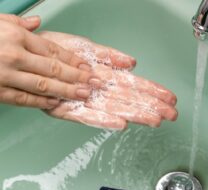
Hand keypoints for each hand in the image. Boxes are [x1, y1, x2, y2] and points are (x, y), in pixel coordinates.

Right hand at [0, 14, 98, 108]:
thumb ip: (18, 23)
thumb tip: (37, 22)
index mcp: (17, 37)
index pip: (53, 50)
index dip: (73, 60)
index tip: (87, 67)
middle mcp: (14, 56)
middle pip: (53, 68)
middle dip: (77, 77)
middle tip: (93, 82)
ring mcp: (5, 75)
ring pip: (43, 85)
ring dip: (66, 91)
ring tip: (83, 94)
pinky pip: (23, 98)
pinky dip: (41, 102)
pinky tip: (57, 102)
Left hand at [39, 32, 177, 128]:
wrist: (34, 57)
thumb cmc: (60, 52)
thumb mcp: (87, 48)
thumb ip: (110, 56)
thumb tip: (132, 63)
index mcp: (106, 76)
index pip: (135, 85)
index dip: (154, 91)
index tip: (170, 98)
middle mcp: (100, 91)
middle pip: (130, 100)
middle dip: (152, 107)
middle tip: (172, 115)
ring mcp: (86, 101)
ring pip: (116, 109)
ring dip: (136, 114)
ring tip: (154, 120)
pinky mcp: (69, 110)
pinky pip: (89, 116)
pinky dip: (104, 120)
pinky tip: (120, 123)